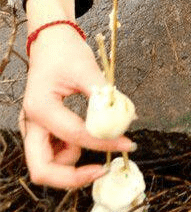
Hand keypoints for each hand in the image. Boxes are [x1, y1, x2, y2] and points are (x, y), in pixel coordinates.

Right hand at [21, 0, 133, 188]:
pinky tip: (91, 139)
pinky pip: (54, 155)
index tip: (128, 143)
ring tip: (99, 142)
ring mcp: (34, 129)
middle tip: (103, 169)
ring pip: (46, 166)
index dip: (104, 142)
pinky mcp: (42, 131)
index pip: (75, 135)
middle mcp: (32, 123)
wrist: (51, 44)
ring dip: (72, 165)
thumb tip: (128, 117)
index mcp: (41, 107)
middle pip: (43, 168)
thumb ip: (103, 95)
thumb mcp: (87, 68)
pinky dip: (72, 154)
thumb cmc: (65, 52)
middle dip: (73, 176)